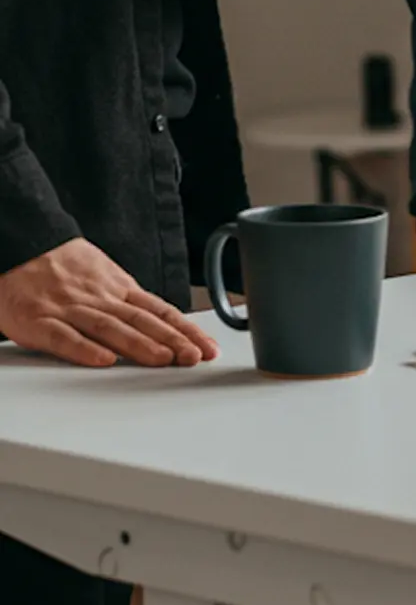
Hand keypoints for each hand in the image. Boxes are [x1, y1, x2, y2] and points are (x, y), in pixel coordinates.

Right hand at [0, 239, 219, 368]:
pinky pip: (63, 337)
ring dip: (139, 345)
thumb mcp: (105, 275)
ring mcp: (69, 309)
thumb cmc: (62, 266)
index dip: (185, 330)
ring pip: (109, 328)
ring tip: (163, 359)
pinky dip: (84, 349)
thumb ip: (130, 300)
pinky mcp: (39, 320)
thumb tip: (166, 322)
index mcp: (118, 288)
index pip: (159, 311)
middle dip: (172, 340)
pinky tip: (103, 360)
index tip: (207, 347)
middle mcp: (99, 298)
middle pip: (141, 321)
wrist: (20, 244)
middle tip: (195, 357)